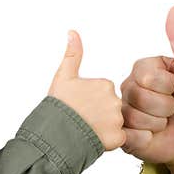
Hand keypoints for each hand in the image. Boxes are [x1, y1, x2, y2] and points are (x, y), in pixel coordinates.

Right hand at [48, 31, 125, 150]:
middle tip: (83, 120)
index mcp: (105, 84)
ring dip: (104, 128)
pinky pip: (119, 139)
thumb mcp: (64, 76)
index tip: (80, 107)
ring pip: (116, 124)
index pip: (104, 93)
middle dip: (100, 115)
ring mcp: (117, 119)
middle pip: (112, 108)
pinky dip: (109, 141)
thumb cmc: (58, 105)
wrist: (54, 133)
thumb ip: (73, 53)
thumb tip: (72, 31)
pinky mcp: (118, 137)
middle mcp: (115, 100)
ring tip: (86, 130)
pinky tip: (95, 139)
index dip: (92, 102)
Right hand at [120, 5, 173, 173]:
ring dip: (157, 123)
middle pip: (138, 95)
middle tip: (173, 109)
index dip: (168, 85)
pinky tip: (153, 137)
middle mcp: (130, 87)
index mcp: (144, 68)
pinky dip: (145, 138)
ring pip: (133, 116)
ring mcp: (124, 110)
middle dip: (164, 106)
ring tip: (165, 123)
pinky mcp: (122, 134)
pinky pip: (126, 135)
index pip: (147, 74)